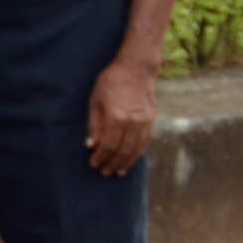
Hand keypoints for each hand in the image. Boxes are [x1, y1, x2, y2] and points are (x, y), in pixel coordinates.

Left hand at [88, 55, 158, 176]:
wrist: (136, 69)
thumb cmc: (111, 83)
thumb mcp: (95, 101)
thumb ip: (95, 125)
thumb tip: (91, 145)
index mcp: (117, 117)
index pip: (109, 145)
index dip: (101, 157)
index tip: (93, 163)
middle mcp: (133, 122)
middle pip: (123, 150)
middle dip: (113, 163)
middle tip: (104, 172)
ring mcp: (145, 121)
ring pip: (136, 149)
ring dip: (127, 162)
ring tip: (118, 171)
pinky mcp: (151, 120)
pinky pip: (145, 141)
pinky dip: (138, 153)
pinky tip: (132, 159)